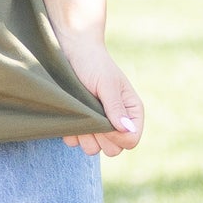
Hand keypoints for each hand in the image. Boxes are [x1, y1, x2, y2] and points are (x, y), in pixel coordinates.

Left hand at [59, 39, 143, 156]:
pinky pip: (76, 143)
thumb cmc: (94, 64)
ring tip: (80, 113)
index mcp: (131, 111)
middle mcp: (117, 122)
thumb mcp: (107, 84)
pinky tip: (71, 114)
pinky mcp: (81, 125)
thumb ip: (115, 107)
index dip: (118, 137)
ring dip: (84, 136)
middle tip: (91, 115)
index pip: (131, 141)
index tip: (104, 122)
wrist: (72, 52)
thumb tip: (126, 130)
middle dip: (100, 137)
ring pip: (93, 149)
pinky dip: (71, 132)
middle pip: (113, 150)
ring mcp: (98, 125)